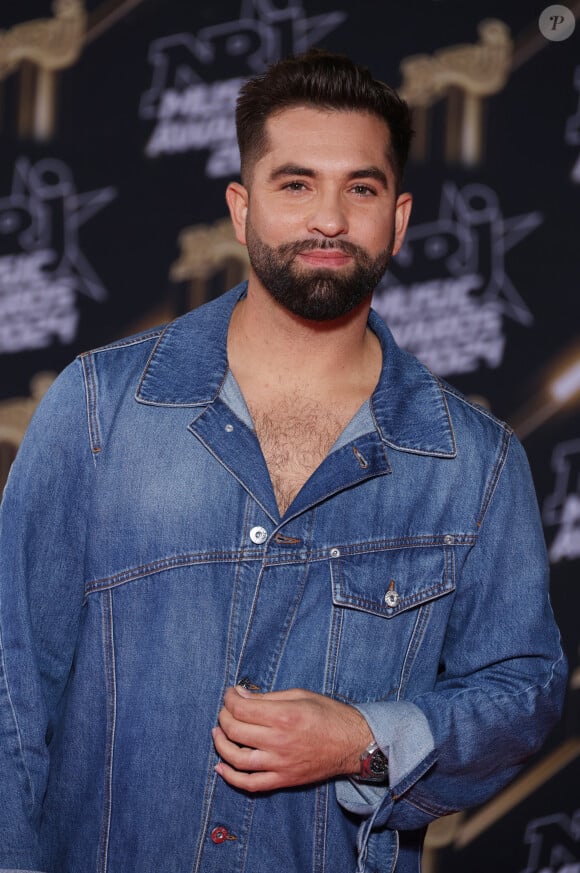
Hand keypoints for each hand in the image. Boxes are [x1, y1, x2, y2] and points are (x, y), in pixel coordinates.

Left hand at [212, 685, 372, 791]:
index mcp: (284, 716)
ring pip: (237, 758)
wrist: (353, 744)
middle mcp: (279, 741)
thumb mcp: (300, 695)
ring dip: (221, 745)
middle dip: (223, 717)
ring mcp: (280, 763)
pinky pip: (251, 784)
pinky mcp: (284, 780)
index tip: (230, 694)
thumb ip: (268, 697)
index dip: (229, 699)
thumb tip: (240, 695)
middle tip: (225, 710)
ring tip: (218, 734)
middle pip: (235, 730)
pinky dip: (231, 778)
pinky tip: (221, 767)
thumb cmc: (329, 714)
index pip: (241, 708)